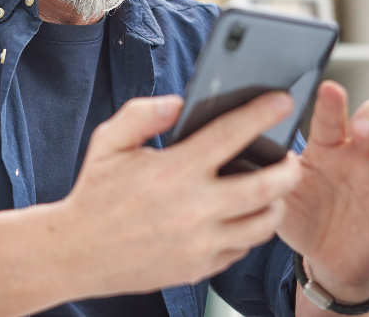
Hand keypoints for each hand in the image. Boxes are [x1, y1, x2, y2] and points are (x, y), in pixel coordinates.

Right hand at [54, 92, 302, 297]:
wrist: (77, 252)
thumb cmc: (95, 193)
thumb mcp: (108, 143)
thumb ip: (142, 115)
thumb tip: (178, 102)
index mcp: (173, 171)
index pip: (230, 136)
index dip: (261, 114)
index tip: (281, 101)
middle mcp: (193, 208)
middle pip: (266, 187)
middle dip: (289, 168)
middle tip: (290, 157)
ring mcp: (199, 242)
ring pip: (263, 223)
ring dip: (276, 202)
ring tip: (273, 189)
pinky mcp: (200, 267)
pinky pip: (242, 248)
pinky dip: (250, 230)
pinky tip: (243, 215)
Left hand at [277, 81, 368, 302]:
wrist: (324, 257)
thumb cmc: (302, 213)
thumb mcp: (281, 192)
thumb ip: (271, 171)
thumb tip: (251, 147)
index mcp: (328, 146)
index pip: (332, 116)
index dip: (332, 102)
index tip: (329, 89)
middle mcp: (361, 156)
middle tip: (360, 130)